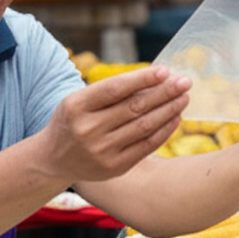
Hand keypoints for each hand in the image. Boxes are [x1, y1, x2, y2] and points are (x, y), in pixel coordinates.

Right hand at [41, 65, 190, 181]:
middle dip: (164, 92)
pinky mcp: (114, 167)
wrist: (53, 160)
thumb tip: (154, 78)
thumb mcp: (79, 101)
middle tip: (185, 81)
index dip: (142, 79)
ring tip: (184, 98)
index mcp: (77, 106)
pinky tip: (176, 118)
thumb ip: (110, 91)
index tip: (165, 71)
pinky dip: (164, 131)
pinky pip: (146, 146)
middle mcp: (88, 129)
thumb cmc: (72, 121)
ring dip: (168, 110)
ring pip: (144, 126)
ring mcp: (101, 150)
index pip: (115, 88)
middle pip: (134, 107)